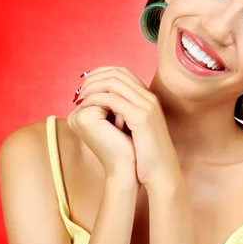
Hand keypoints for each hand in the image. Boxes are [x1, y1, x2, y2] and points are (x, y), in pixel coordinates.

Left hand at [75, 67, 179, 189]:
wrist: (161, 171)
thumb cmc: (146, 154)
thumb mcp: (135, 129)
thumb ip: (124, 114)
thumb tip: (103, 107)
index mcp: (148, 98)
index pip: (123, 71)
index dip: (102, 73)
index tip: (86, 83)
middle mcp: (149, 97)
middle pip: (118, 73)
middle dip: (95, 78)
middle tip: (80, 89)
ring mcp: (146, 105)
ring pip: (114, 83)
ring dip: (92, 87)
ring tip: (80, 98)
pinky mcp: (141, 117)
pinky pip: (112, 100)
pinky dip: (95, 99)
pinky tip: (85, 107)